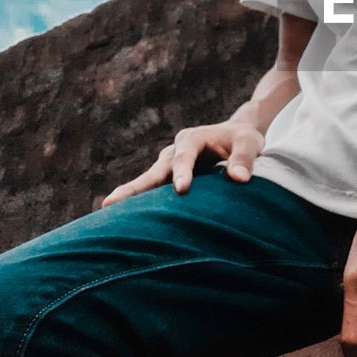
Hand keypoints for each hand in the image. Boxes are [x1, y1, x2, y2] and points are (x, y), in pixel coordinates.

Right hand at [100, 120, 265, 206]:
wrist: (237, 135)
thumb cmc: (243, 139)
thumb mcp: (249, 143)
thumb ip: (244, 159)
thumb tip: (239, 179)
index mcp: (192, 139)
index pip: (185, 156)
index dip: (182, 172)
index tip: (182, 189)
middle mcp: (175, 151)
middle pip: (153, 172)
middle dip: (134, 188)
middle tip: (112, 203)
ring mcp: (168, 165)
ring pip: (147, 183)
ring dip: (129, 197)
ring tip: (107, 213)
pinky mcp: (169, 178)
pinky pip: (153, 191)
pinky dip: (138, 204)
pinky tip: (123, 220)